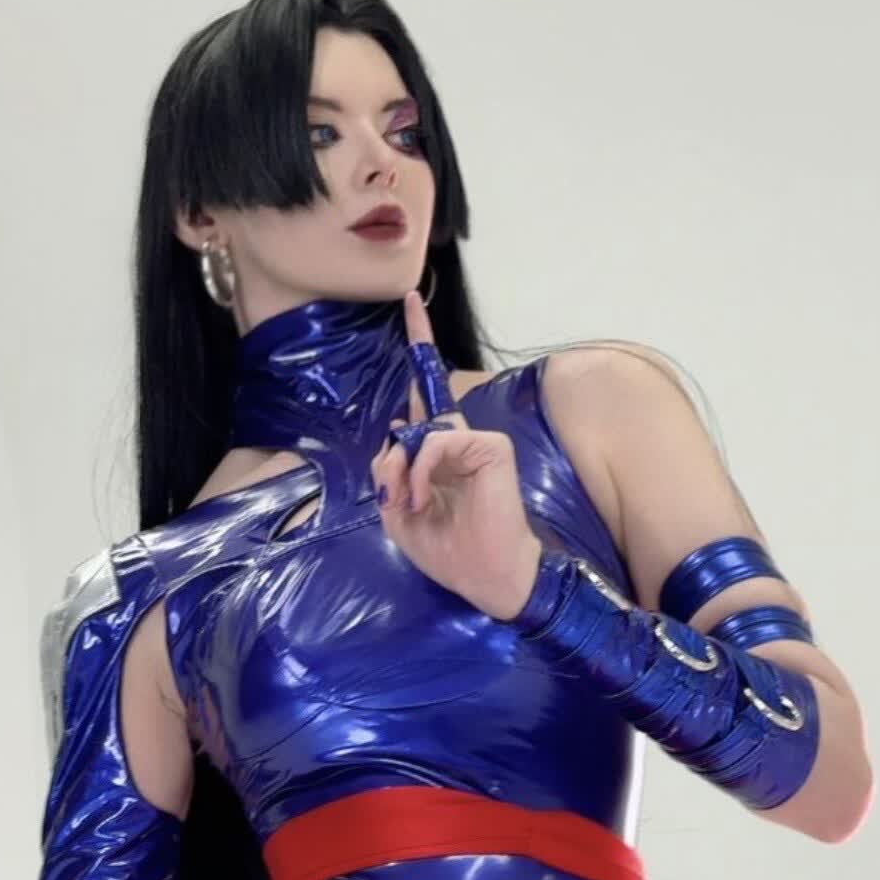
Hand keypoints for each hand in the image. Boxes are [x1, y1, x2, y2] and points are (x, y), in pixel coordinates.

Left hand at [371, 289, 541, 619]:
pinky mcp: (491, 446)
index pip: (425, 395)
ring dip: (402, 472)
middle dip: (402, 420)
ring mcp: (477, 440)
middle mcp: (458, 439)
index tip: (410, 303)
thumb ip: (389, 473)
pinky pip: (436, 441)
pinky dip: (420, 470)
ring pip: (418, 433)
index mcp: (438, 453)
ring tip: (412, 505)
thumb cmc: (449, 551)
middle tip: (400, 468)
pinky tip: (422, 497)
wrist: (486, 577)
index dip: (419, 347)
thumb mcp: (398, 513)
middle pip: (424, 398)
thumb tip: (397, 436)